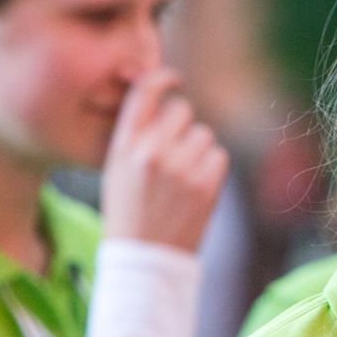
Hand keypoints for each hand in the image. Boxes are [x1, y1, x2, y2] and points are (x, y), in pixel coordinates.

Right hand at [101, 69, 228, 251]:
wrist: (143, 259)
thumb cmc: (129, 210)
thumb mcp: (116, 168)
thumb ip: (136, 133)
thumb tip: (166, 99)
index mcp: (124, 146)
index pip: (144, 93)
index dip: (162, 77)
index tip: (174, 78)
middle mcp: (151, 152)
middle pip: (182, 110)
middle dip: (182, 125)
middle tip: (174, 151)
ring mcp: (180, 168)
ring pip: (204, 133)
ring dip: (198, 149)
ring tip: (181, 177)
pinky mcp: (205, 185)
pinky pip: (219, 155)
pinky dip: (212, 167)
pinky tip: (195, 186)